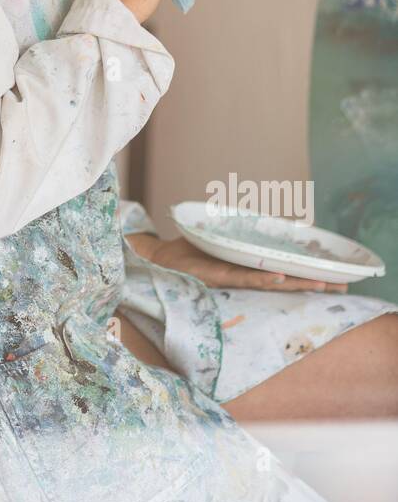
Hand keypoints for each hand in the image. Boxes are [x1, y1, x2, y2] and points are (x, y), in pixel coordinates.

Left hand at [129, 234, 348, 293]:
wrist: (161, 255)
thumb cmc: (192, 247)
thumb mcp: (227, 235)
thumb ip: (249, 228)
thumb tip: (275, 214)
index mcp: (250, 266)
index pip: (286, 271)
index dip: (311, 275)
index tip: (338, 279)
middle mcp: (245, 274)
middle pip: (286, 280)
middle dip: (313, 283)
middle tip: (341, 287)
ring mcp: (234, 277)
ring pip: (270, 281)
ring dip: (295, 282)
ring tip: (320, 284)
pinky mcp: (218, 276)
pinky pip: (244, 276)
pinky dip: (262, 276)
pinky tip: (279, 277)